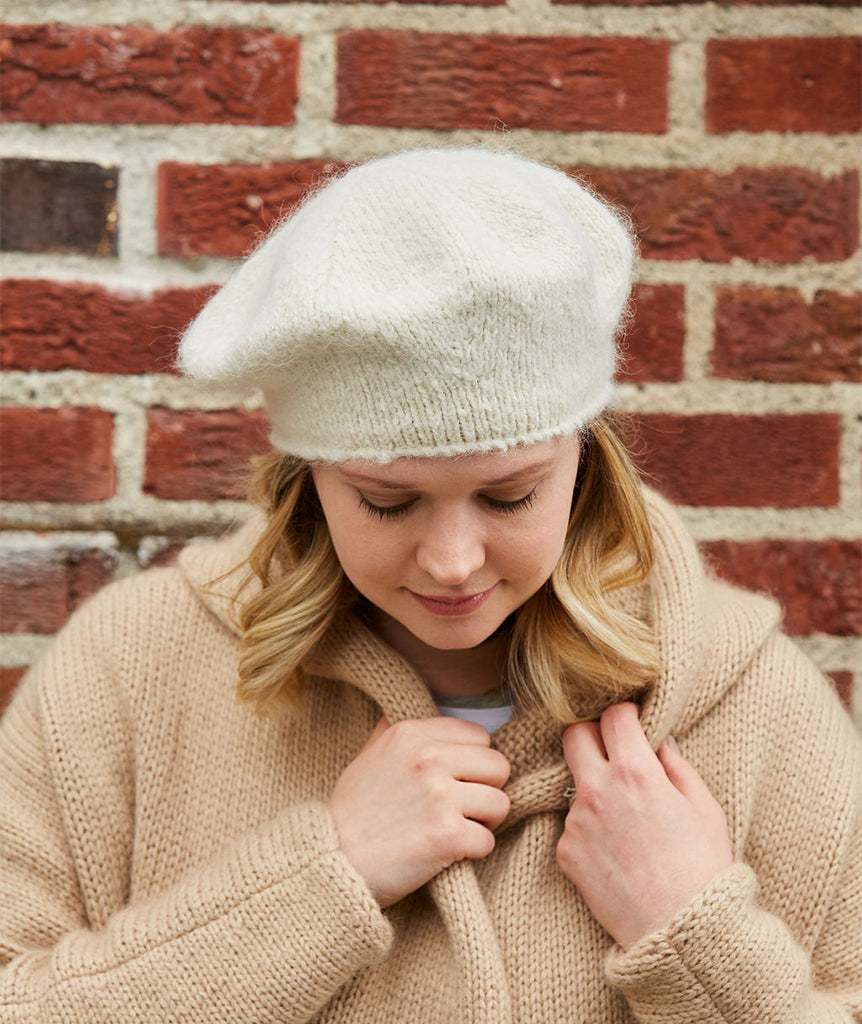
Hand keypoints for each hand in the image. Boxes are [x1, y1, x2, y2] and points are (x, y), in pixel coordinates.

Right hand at [329, 717, 510, 907]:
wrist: (330, 863)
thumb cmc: (350, 813)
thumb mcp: (367, 757)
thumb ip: (393, 732)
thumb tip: (411, 712)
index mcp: (411, 733)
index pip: (480, 737)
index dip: (473, 763)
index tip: (457, 782)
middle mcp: (429, 758)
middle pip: (499, 766)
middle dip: (486, 790)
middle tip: (463, 809)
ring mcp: (439, 796)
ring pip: (500, 804)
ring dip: (483, 823)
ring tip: (456, 831)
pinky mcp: (447, 835)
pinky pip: (488, 841)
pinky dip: (473, 853)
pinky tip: (448, 854)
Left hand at [556, 702, 732, 948]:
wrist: (680, 933)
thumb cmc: (703, 870)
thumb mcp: (704, 807)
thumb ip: (676, 765)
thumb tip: (659, 741)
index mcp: (636, 771)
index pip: (613, 715)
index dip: (625, 715)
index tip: (632, 723)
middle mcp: (598, 790)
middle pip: (573, 734)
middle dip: (591, 735)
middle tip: (612, 751)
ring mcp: (576, 821)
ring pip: (574, 785)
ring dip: (594, 790)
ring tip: (626, 823)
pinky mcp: (565, 852)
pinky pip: (572, 827)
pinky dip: (590, 831)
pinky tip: (616, 852)